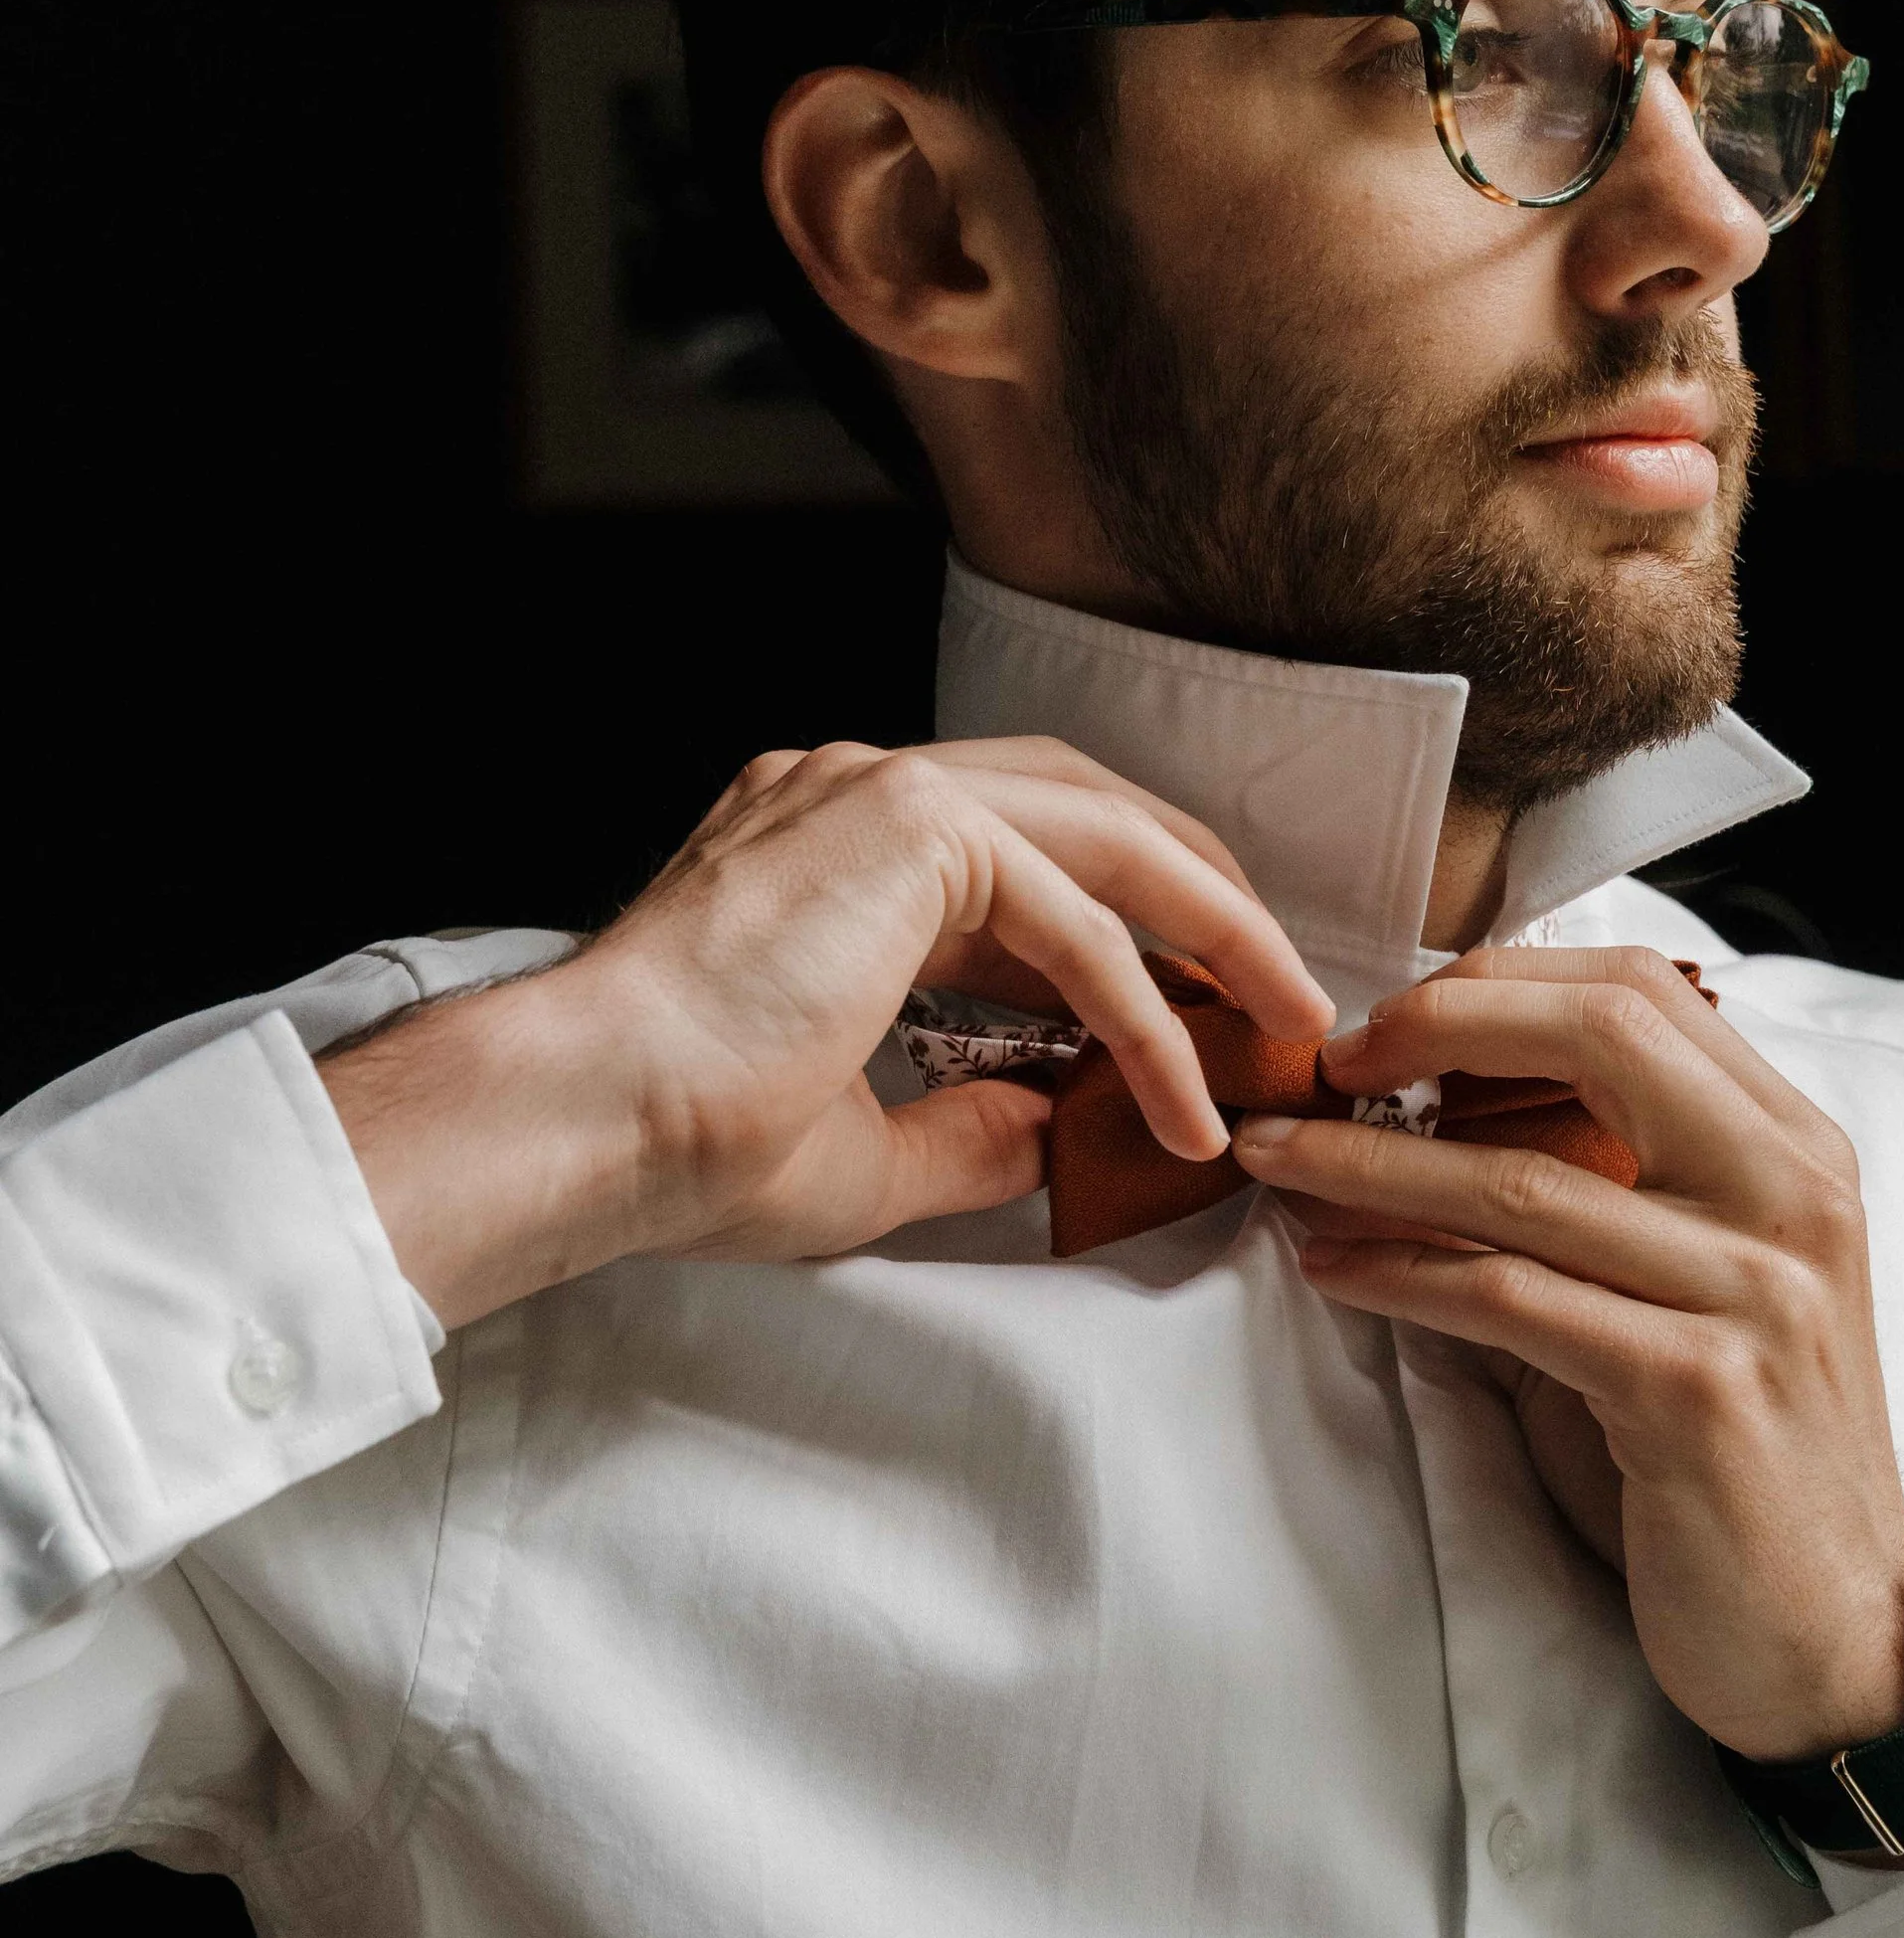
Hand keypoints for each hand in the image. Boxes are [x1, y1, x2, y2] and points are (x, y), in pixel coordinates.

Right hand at [322, 738, 1329, 1330]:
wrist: (585, 1120)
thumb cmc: (678, 1145)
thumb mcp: (859, 1147)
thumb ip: (965, 1122)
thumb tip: (1055, 1128)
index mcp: (828, 847)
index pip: (1022, 852)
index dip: (1130, 924)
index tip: (1203, 1005)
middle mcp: (852, 791)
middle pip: (1086, 808)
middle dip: (1202, 897)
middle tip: (1280, 994)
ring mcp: (875, 790)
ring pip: (1103, 839)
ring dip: (1213, 930)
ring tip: (1284, 1023)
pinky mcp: (904, 824)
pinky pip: (1076, 919)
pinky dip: (1146, 1012)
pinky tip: (1183, 1097)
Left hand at [1228, 946, 1903, 1763]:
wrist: (1832, 1635)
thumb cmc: (1741, 1456)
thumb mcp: (1702, 1288)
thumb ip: (1615, 1187)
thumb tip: (1432, 1104)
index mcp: (1797, 1150)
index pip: (1642, 993)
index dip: (1499, 985)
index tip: (1387, 1019)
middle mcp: (1792, 1199)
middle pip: (1599, 1038)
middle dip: (1435, 1029)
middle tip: (1323, 1066)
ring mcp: (1754, 1294)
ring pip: (1522, 1182)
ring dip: (1367, 1164)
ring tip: (1273, 1160)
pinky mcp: (1695, 1393)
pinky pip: (1509, 1301)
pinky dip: (1398, 1274)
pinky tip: (1327, 1268)